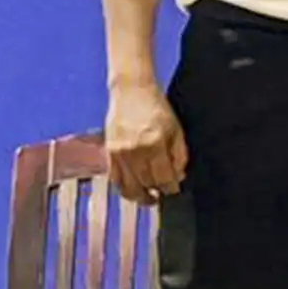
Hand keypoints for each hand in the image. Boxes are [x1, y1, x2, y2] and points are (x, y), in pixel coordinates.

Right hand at [105, 76, 186, 203]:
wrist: (131, 90)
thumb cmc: (156, 107)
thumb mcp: (176, 129)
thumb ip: (179, 155)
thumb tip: (178, 177)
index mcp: (155, 143)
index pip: (163, 178)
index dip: (170, 188)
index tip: (174, 190)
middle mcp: (135, 151)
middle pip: (147, 184)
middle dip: (157, 192)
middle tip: (162, 194)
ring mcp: (119, 153)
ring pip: (129, 187)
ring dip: (139, 196)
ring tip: (149, 198)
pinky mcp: (109, 152)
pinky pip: (115, 179)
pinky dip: (124, 188)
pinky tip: (133, 189)